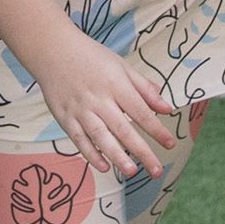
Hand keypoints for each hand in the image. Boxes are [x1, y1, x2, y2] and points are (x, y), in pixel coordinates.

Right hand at [32, 29, 176, 177]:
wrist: (53, 51)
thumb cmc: (92, 58)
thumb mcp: (122, 66)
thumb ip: (144, 88)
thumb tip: (167, 108)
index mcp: (116, 84)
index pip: (141, 111)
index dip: (156, 129)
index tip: (171, 143)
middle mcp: (99, 99)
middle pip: (123, 128)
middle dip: (141, 151)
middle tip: (156, 170)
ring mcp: (80, 110)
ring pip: (100, 137)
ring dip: (116, 156)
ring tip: (131, 172)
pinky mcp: (65, 118)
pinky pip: (79, 140)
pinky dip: (91, 154)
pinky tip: (104, 166)